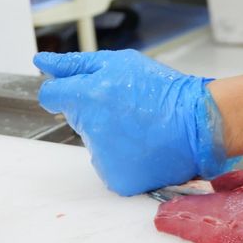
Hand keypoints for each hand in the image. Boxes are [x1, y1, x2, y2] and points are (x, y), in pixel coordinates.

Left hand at [33, 50, 236, 195]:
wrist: (200, 124)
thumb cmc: (166, 92)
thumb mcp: (121, 64)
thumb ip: (77, 64)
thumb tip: (42, 62)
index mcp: (87, 96)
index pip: (52, 96)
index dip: (70, 93)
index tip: (92, 96)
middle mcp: (90, 128)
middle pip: (78, 121)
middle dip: (98, 114)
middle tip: (132, 112)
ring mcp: (104, 157)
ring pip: (96, 145)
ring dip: (113, 139)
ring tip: (143, 131)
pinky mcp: (118, 179)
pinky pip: (111, 168)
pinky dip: (125, 161)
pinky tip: (145, 150)